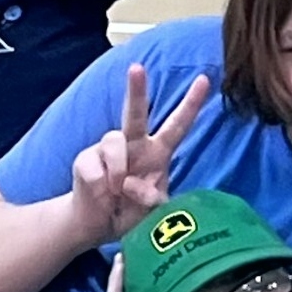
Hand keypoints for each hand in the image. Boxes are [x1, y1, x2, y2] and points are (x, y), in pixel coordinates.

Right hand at [67, 64, 209, 247]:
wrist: (98, 223)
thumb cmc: (132, 211)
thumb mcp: (152, 210)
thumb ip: (152, 199)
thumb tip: (133, 186)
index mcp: (158, 152)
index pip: (177, 125)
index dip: (191, 104)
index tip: (205, 79)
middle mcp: (133, 144)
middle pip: (135, 113)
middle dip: (136, 90)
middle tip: (136, 68)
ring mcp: (107, 149)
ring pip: (113, 141)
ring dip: (118, 171)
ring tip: (117, 192)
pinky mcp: (86, 159)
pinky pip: (95, 169)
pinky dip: (101, 188)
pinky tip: (102, 196)